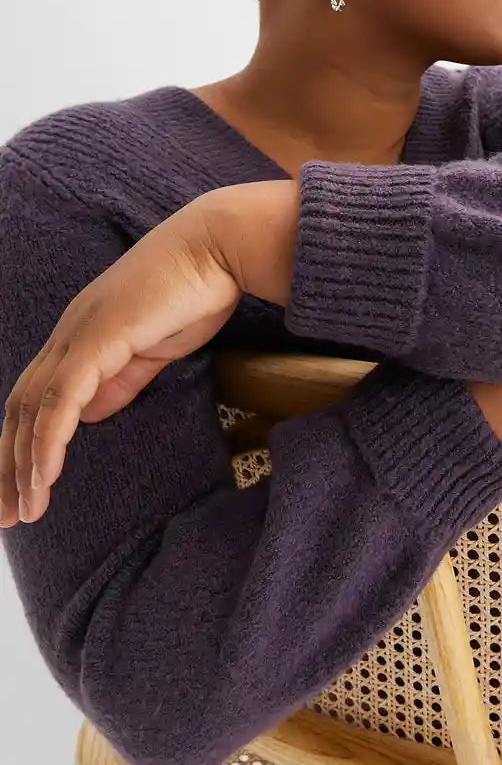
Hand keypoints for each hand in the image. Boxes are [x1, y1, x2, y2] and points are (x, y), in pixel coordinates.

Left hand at [0, 194, 241, 527]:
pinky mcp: (98, 339)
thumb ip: (120, 380)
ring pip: (31, 408)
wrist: (219, 246)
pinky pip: (62, 399)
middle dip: (7, 466)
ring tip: (26, 510)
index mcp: (80, 335)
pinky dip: (49, 440)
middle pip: (18, 408)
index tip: (23, 492)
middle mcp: (68, 334)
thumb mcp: (154, 349)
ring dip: (23, 464)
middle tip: (6, 518)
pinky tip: (46, 476)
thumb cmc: (196, 290)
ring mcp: (79, 334)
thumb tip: (90, 415)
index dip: (22, 447)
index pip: (34, 399)